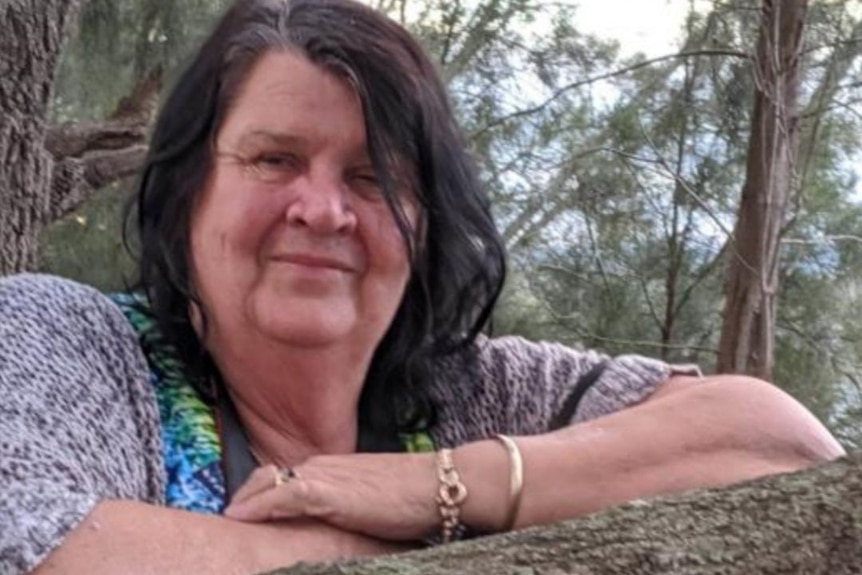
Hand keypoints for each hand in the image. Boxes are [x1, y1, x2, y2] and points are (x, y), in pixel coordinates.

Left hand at [224, 453, 439, 539]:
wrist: (439, 485)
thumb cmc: (414, 497)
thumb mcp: (373, 502)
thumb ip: (350, 509)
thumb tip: (342, 528)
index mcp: (332, 469)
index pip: (285, 475)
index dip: (260, 492)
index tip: (244, 512)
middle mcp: (322, 466)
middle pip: (268, 475)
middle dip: (245, 495)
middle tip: (229, 519)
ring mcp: (323, 476)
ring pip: (269, 481)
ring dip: (245, 500)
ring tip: (228, 520)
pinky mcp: (327, 491)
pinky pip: (282, 494)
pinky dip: (258, 505)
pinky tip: (239, 517)